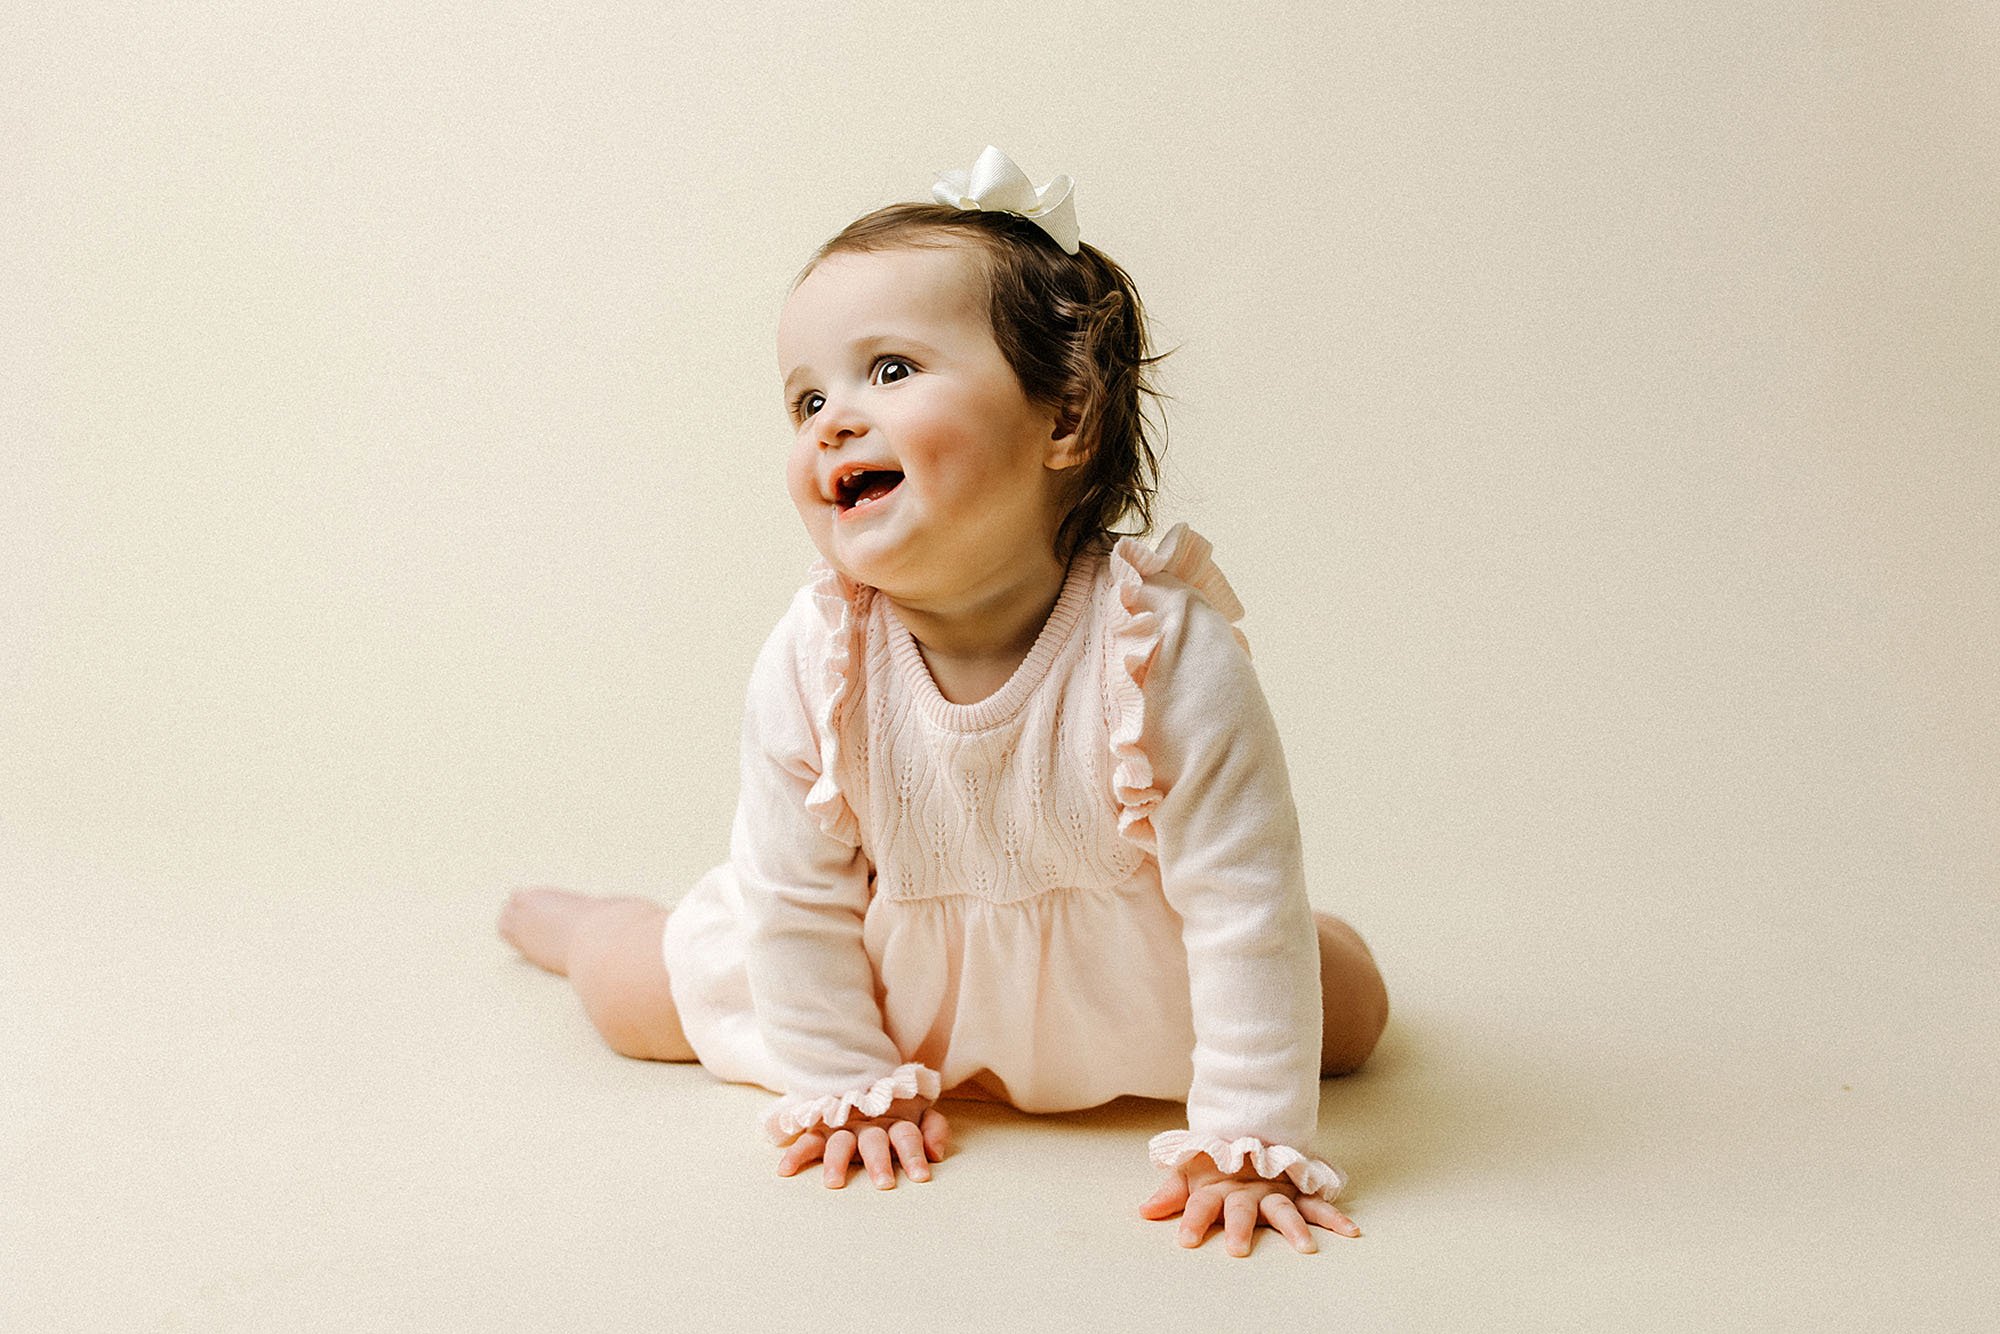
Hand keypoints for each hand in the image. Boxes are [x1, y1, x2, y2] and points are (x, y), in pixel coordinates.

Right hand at [775, 1097, 949, 1189]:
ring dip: (836, 1161)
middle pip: (874, 1141)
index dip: (914, 1154)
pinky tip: (786, 1170)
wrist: (863, 1082)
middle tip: (884, 1184)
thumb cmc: (898, 1110)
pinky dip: (796, 1153)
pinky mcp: (820, 1131)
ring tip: (834, 1183)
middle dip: (879, 1162)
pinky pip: (806, 1141)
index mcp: (895, 1122)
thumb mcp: (921, 1114)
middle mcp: (868, 1125)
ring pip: (839, 1143)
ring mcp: (843, 1127)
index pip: (907, 1136)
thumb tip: (937, 1154)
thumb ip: (934, 1129)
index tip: (921, 1176)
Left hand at [1139, 1155, 1359, 1255]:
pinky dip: (1334, 1216)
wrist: (1248, 1127)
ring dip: (1294, 1228)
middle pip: (1242, 1209)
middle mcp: (1247, 1189)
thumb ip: (1170, 1193)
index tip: (1186, 1241)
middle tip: (1238, 1250)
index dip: (1192, 1220)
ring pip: (1284, 1209)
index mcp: (1218, 1186)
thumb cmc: (1215, 1162)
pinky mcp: (1297, 1191)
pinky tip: (1350, 1231)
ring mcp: (1274, 1190)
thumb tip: (1143, 1211)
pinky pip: (1318, 1205)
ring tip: (1305, 1248)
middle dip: (1240, 1228)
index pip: (1201, 1204)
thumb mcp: (1189, 1173)